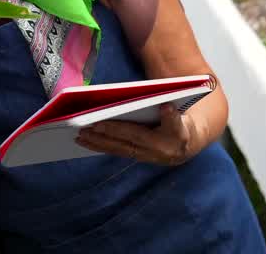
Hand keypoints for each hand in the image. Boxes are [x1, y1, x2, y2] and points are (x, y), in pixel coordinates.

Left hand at [74, 104, 195, 165]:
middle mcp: (156, 152)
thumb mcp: (182, 117)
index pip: (142, 133)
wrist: (186, 146)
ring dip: (98, 143)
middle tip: (86, 127)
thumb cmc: (181, 124)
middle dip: (105, 135)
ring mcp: (145, 157)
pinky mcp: (137, 157)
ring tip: (79, 136)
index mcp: (169, 140)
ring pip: (118, 149)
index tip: (103, 122)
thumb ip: (174, 114)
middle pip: (126, 142)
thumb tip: (166, 108)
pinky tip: (86, 141)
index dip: (123, 128)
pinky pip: (117, 152)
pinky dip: (100, 146)